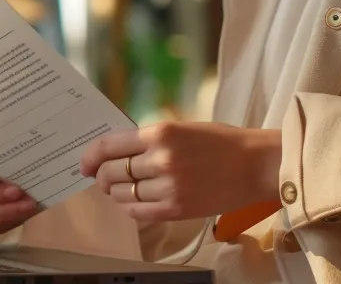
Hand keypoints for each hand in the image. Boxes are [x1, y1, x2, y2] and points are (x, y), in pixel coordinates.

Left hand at [80, 122, 282, 222]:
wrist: (257, 166)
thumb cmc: (222, 142)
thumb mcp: (181, 129)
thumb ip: (148, 139)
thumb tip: (115, 151)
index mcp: (160, 133)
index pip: (109, 146)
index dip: (90, 156)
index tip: (84, 163)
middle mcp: (160, 160)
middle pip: (111, 172)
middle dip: (101, 176)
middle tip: (103, 177)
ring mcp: (168, 187)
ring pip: (122, 194)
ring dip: (115, 193)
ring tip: (120, 189)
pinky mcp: (176, 209)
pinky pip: (137, 212)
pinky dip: (129, 207)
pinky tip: (133, 202)